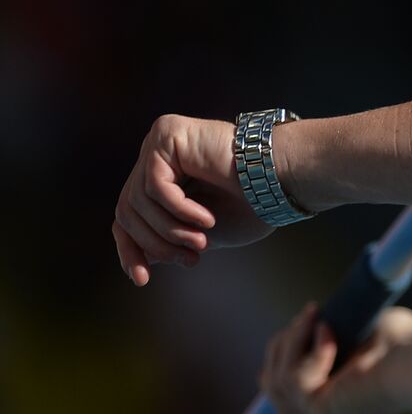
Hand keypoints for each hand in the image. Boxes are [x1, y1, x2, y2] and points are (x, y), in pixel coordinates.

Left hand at [112, 113, 273, 285]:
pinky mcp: (168, 133)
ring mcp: (160, 141)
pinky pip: (156, 185)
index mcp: (164, 174)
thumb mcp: (198, 232)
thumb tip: (135, 264)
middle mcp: (156, 154)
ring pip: (139, 201)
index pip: (128, 214)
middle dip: (155, 242)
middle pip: (128, 209)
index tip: (143, 280)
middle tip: (190, 260)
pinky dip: (180, 209)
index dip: (131, 249)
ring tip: (202, 242)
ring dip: (171, 230)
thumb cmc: (250, 205)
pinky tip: (206, 219)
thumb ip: (167, 239)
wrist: (280, 180)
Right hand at [261, 304, 411, 413]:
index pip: (286, 392)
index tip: (290, 328)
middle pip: (273, 387)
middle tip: (307, 313)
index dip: (280, 359)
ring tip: (316, 315)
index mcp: (338, 403)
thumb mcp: (363, 331)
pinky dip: (308, 350)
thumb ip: (343, 331)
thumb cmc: (407, 342)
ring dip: (292, 341)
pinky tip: (329, 332)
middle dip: (283, 345)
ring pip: (277, 380)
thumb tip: (325, 317)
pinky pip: (292, 378)